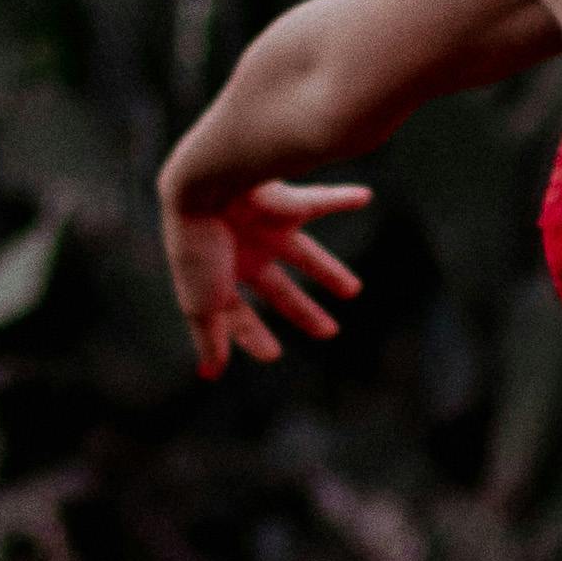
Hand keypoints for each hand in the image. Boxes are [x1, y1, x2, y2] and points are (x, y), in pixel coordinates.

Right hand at [162, 176, 368, 377]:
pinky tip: (364, 198)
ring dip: (329, 273)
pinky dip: (342, 198)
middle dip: (302, 311)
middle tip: (330, 332)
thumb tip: (210, 374)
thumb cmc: (197, 247)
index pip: (239, 312)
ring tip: (354, 291)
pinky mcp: (285, 201)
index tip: (273, 355)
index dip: (252, 334)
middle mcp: (245, 250)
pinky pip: (320, 199)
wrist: (205, 186)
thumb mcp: (202, 302)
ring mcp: (265, 225)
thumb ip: (210, 337)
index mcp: (221, 274)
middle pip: (279, 287)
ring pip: (305, 253)